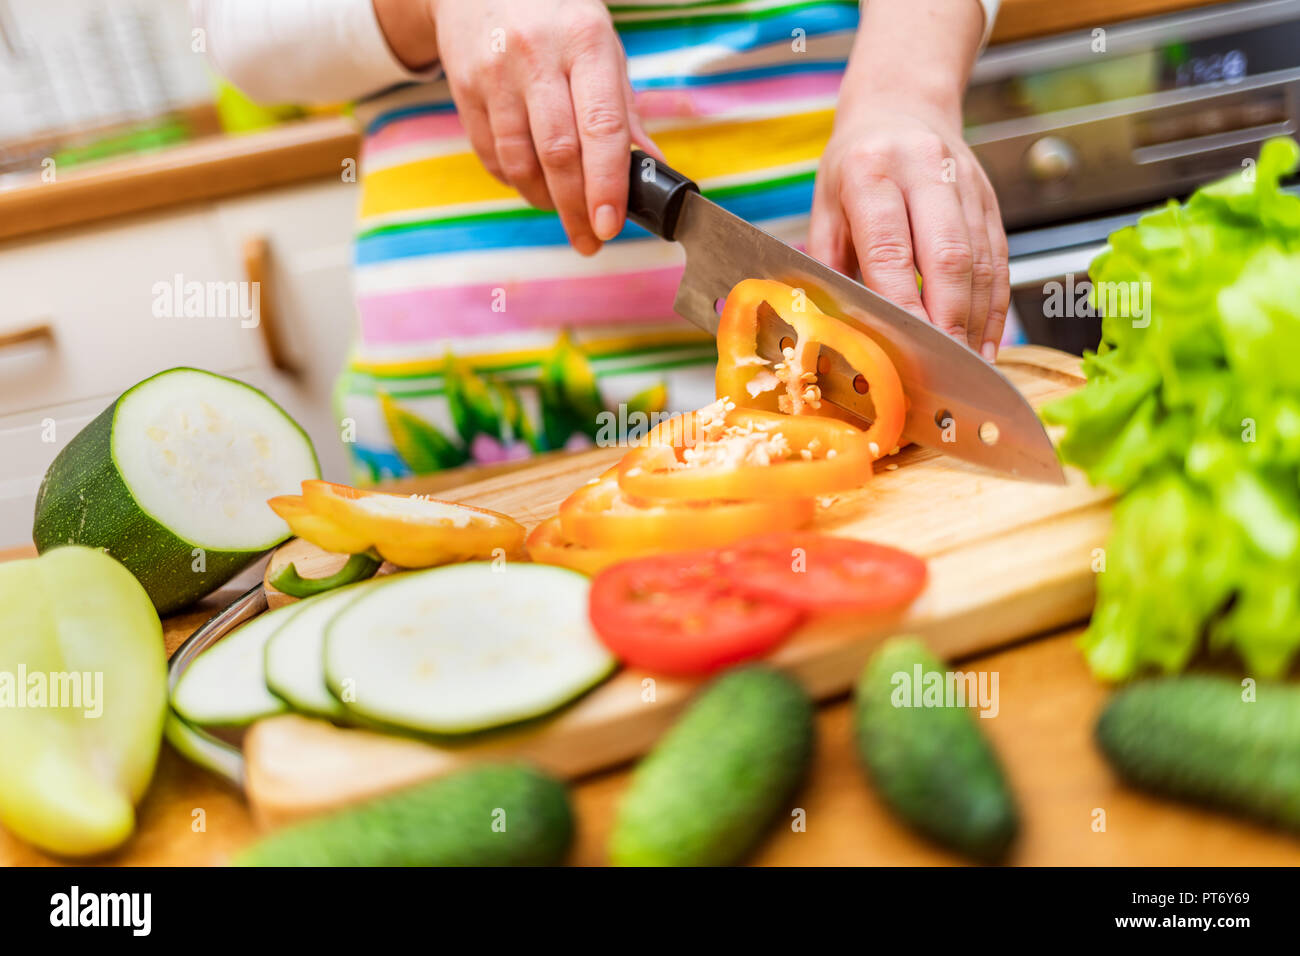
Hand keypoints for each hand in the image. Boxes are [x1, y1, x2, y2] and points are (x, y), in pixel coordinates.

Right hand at [427, 0, 658, 253]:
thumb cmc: (555, 21)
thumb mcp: (600, 49)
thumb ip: (623, 111)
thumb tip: (650, 168)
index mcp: (585, 41)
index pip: (601, 127)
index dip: (607, 184)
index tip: (610, 225)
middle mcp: (538, 55)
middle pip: (558, 153)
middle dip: (576, 209)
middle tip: (589, 240)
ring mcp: (495, 73)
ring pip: (521, 162)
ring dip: (545, 200)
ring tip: (564, 212)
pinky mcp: (464, 89)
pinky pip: (493, 156)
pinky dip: (517, 181)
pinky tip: (534, 182)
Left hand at [809, 98, 1008, 360]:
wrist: (900, 104)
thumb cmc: (853, 165)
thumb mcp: (824, 206)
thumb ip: (830, 266)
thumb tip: (839, 328)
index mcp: (871, 171)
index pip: (890, 248)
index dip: (902, 303)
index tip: (905, 349)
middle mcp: (924, 170)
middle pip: (947, 254)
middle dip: (948, 319)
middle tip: (943, 369)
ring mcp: (965, 182)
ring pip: (980, 260)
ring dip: (976, 320)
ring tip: (967, 365)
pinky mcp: (990, 198)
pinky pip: (999, 259)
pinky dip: (994, 305)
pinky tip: (986, 339)